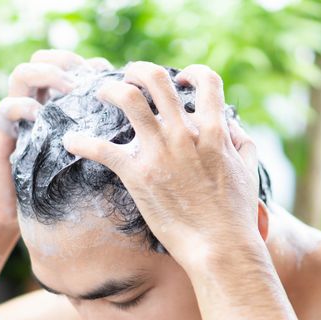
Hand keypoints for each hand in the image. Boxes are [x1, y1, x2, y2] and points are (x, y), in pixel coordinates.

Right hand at [0, 49, 113, 232]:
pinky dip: (21, 106)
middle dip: (63, 59)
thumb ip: (105, 139)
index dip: (87, 63)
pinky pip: (5, 109)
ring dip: (45, 74)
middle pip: (42, 60)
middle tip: (83, 75)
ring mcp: (18, 117)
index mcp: (59, 106)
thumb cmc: (65, 189)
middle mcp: (37, 104)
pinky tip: (39, 115)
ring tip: (68, 87)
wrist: (25, 214)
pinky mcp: (4, 135)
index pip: (69, 67)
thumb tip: (142, 129)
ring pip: (21, 76)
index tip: (107, 71)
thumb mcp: (90, 159)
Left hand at [63, 62, 262, 267]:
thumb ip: (242, 142)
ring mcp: (160, 152)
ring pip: (128, 99)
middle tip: (129, 77)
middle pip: (156, 79)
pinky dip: (82, 142)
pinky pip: (102, 149)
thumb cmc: (236, 214)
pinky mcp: (139, 175)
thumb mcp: (249, 171)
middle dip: (138, 70)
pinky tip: (71, 142)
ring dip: (110, 90)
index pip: (206, 81)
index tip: (181, 80)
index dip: (192, 72)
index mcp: (213, 130)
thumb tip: (232, 127)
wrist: (220, 247)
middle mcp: (185, 133)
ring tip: (102, 94)